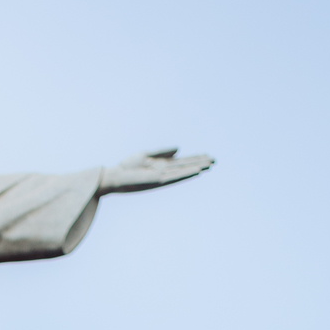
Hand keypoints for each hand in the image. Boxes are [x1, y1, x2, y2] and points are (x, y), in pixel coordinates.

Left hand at [98, 148, 213, 193]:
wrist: (114, 176)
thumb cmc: (127, 167)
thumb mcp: (146, 155)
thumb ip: (162, 152)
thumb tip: (179, 148)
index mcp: (162, 165)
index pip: (182, 161)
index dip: (195, 158)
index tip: (208, 156)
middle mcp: (164, 172)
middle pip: (185, 166)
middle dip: (199, 163)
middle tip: (215, 161)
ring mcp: (162, 177)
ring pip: (182, 172)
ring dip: (195, 168)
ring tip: (209, 166)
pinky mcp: (157, 181)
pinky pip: (174, 177)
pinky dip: (185, 174)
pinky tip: (195, 171)